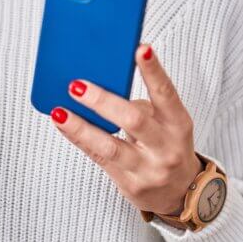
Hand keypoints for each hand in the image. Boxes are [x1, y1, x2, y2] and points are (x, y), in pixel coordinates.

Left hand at [51, 43, 202, 215]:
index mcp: (178, 124)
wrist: (182, 192)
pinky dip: (79, 139)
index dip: (154, 71)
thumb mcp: (167, 122)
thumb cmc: (168, 145)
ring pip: (110, 146)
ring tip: (60, 111)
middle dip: (103, 101)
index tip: (140, 49)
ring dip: (81, 127)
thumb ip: (141, 105)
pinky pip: (99, 158)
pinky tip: (64, 124)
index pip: (166, 93)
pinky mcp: (130, 184)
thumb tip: (101, 84)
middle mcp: (166, 147)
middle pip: (134, 121)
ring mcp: (148, 169)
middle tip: (78, 85)